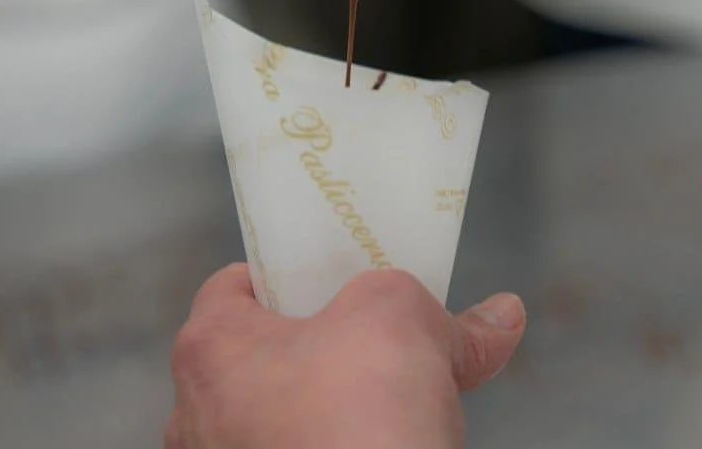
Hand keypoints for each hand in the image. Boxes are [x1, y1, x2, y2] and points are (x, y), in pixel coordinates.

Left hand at [166, 266, 525, 448]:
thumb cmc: (358, 413)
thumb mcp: (405, 320)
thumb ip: (449, 316)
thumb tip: (502, 318)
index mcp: (211, 350)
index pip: (233, 286)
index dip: (289, 270)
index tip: (335, 272)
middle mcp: (199, 419)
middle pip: (262, 356)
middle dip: (323, 345)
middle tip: (378, 334)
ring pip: (283, 422)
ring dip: (333, 408)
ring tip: (398, 402)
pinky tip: (394, 444)